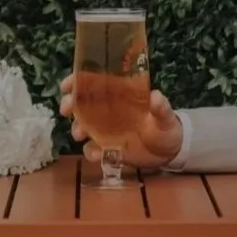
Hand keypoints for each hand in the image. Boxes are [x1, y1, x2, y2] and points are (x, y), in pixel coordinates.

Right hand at [57, 74, 183, 170]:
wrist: (169, 152)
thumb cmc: (166, 127)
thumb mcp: (165, 117)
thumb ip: (161, 108)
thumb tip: (156, 96)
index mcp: (119, 96)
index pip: (94, 83)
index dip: (77, 81)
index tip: (67, 85)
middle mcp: (108, 111)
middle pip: (81, 104)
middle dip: (70, 105)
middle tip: (67, 110)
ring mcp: (105, 131)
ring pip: (82, 126)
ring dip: (77, 129)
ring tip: (80, 134)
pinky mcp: (107, 149)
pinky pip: (92, 150)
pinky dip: (91, 152)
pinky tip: (97, 155)